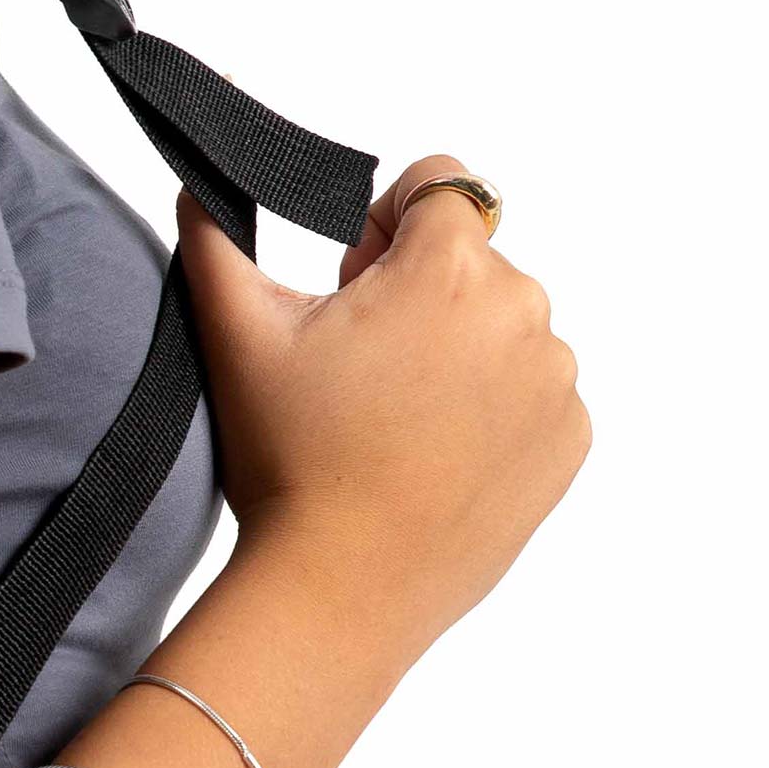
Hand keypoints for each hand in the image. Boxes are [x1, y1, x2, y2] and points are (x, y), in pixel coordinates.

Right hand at [177, 163, 590, 670]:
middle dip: (421, 289)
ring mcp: (554, 380)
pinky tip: (434, 450)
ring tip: (396, 415)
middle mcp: (523, 311)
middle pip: (473, 260)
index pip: (444, 183)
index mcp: (449, 269)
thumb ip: (215, 234)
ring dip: (459, 348)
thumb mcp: (237, 334)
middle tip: (361, 362)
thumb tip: (198, 177)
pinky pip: (534, 391)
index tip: (356, 277)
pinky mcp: (570, 439)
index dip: (388, 219)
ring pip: (505, 326)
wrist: (340, 589)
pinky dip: (493, 406)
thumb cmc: (289, 461)